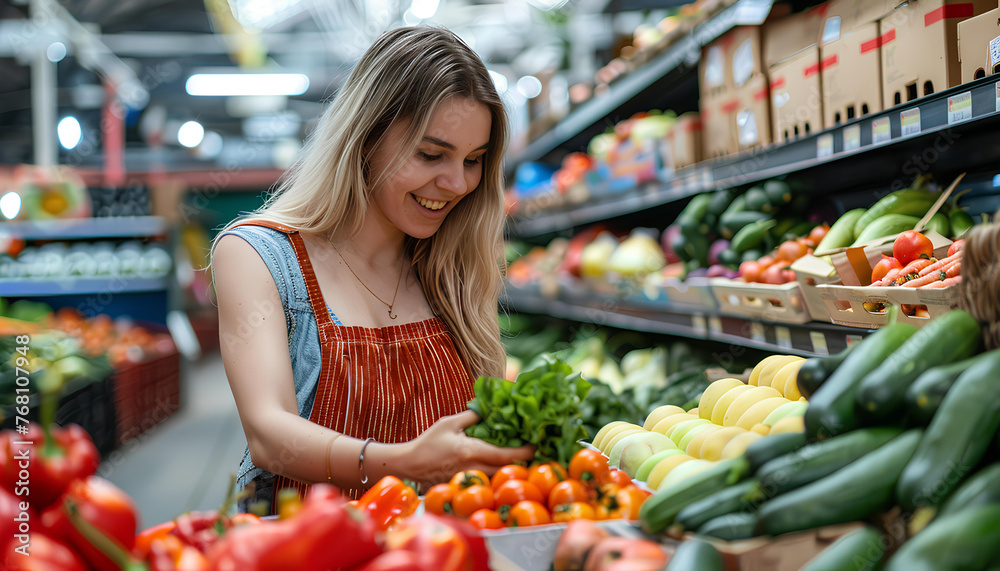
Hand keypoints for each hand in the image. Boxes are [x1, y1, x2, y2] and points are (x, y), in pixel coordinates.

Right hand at [405, 410, 534, 487]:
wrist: (410, 464)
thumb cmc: (429, 442)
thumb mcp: (450, 422)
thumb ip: (472, 416)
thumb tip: (491, 409)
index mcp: (472, 451)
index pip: (506, 455)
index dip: (525, 452)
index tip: (537, 446)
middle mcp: (474, 468)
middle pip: (507, 470)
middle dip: (523, 462)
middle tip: (535, 452)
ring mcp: (470, 479)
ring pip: (499, 477)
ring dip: (511, 469)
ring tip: (522, 458)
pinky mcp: (466, 484)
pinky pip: (488, 481)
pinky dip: (498, 474)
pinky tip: (502, 467)